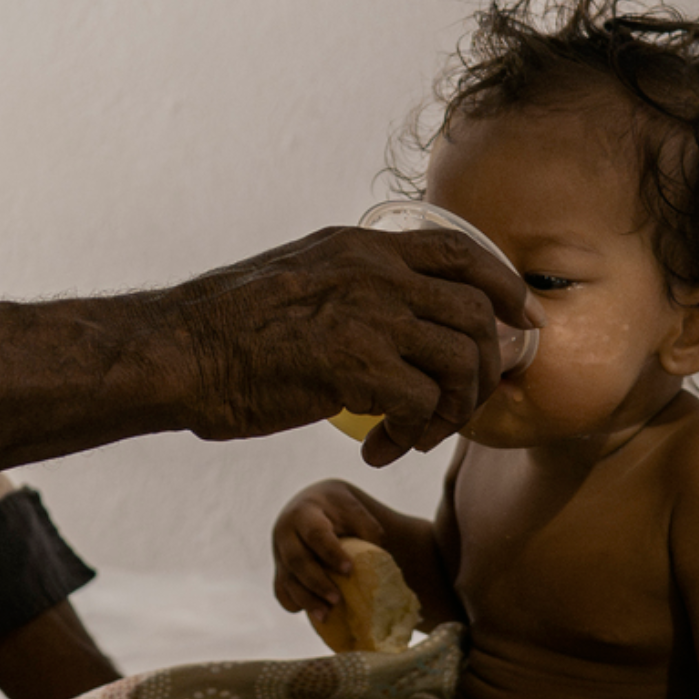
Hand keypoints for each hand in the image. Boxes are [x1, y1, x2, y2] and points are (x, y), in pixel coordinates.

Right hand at [158, 225, 541, 465]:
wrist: (178, 352)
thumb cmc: (225, 329)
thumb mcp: (298, 277)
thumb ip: (349, 284)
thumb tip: (392, 311)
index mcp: (361, 246)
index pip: (460, 251)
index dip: (503, 286)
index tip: (521, 321)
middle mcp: (373, 273)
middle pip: (475, 313)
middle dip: (484, 368)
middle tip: (458, 409)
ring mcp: (368, 316)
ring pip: (461, 362)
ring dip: (452, 412)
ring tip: (415, 437)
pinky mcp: (355, 366)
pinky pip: (424, 408)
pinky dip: (413, 438)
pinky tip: (378, 451)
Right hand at [272, 480, 387, 624]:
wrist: (313, 504)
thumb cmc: (339, 511)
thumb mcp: (355, 511)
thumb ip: (368, 530)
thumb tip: (378, 559)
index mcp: (305, 514)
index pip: (316, 535)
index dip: (331, 553)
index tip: (349, 570)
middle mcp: (286, 533)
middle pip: (297, 560)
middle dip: (316, 582)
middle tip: (337, 600)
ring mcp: (279, 553)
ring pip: (287, 579)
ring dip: (306, 599)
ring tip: (326, 615)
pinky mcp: (280, 570)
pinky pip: (281, 591)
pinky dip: (294, 603)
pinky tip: (314, 613)